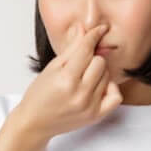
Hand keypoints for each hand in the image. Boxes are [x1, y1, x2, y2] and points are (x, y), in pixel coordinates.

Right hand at [12, 24, 122, 140]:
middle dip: (91, 59)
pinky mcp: (96, 116)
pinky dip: (110, 88)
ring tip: (83, 78)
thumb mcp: (52, 67)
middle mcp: (80, 94)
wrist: (35, 122)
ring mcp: (90, 106)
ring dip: (97, 73)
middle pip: (100, 62)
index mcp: (66, 79)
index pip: (86, 49)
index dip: (93, 36)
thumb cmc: (40, 94)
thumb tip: (83, 28)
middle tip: (79, 65)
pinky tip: (99, 87)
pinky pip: (116, 96)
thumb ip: (71, 48)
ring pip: (107, 76)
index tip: (100, 29)